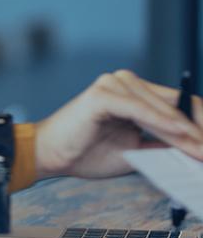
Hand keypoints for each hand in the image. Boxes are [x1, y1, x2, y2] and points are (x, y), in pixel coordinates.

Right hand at [34, 70, 202, 180]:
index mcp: (132, 92)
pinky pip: (139, 109)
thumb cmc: (84, 151)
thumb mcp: (135, 151)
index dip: (200, 123)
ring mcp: (112, 84)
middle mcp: (123, 82)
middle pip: (174, 103)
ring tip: (202, 150)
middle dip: (199, 129)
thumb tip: (195, 150)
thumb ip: (162, 145)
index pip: (177, 103)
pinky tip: (182, 135)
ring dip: (185, 131)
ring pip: (160, 108)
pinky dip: (162, 123)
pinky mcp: (102, 94)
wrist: (50, 155)